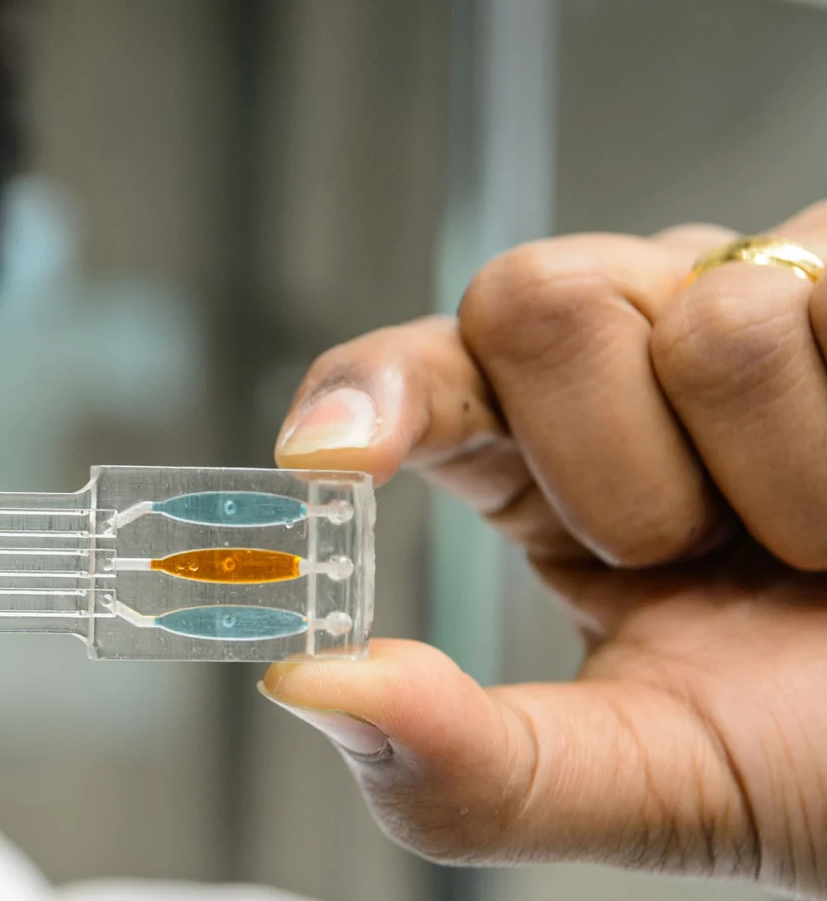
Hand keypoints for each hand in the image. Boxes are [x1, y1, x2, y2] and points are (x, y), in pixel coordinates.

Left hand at [264, 201, 826, 895]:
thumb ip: (469, 764)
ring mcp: (775, 305)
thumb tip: (308, 686)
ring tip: (826, 547)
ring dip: (774, 480)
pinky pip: (825, 301)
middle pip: (527, 298)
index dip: (362, 395)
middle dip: (614, 464)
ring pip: (700, 316)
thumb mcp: (645, 783)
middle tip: (704, 556)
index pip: (411, 376)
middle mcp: (642, 357)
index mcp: (544, 460)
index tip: (326, 460)